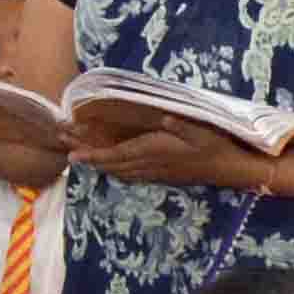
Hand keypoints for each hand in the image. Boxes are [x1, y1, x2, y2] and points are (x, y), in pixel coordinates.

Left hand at [69, 106, 248, 190]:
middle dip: (89, 158)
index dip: (94, 155)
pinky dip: (114, 170)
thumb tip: (166, 117)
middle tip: (65, 148)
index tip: (73, 154)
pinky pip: (130, 175)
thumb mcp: (202, 130)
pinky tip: (109, 167)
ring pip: (119, 172)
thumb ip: (183, 124)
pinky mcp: (160, 175)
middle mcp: (150, 165)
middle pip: (112, 165)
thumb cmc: (215, 145)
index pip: (117, 155)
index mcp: (155, 151)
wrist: (228, 169)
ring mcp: (154, 172)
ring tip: (80, 157)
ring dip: (99, 165)